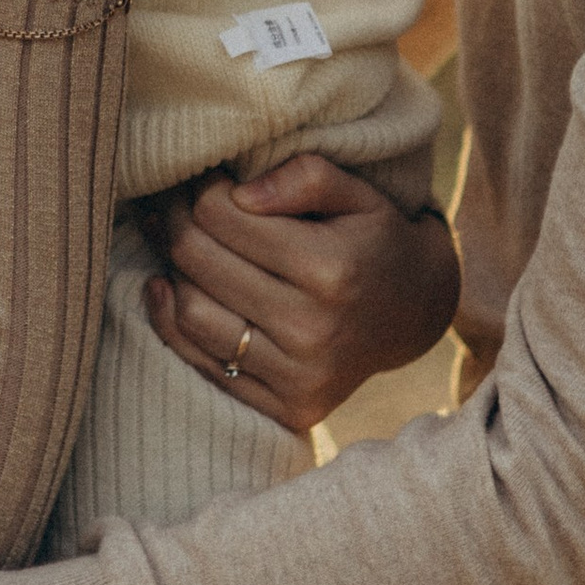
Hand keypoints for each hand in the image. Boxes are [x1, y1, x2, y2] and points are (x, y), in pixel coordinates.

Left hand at [149, 157, 461, 435]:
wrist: (415, 314)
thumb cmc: (375, 240)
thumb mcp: (358, 193)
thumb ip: (306, 176)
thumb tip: (240, 193)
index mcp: (330, 269)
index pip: (222, 215)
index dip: (199, 189)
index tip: (200, 179)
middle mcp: (313, 329)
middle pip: (198, 260)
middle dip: (174, 221)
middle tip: (172, 204)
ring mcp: (298, 376)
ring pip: (190, 313)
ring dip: (172, 271)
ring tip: (175, 243)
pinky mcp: (287, 408)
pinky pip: (202, 363)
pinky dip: (172, 323)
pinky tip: (170, 288)